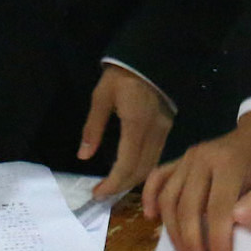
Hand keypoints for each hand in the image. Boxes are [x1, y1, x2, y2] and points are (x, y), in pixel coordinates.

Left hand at [82, 66, 174, 202]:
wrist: (148, 57)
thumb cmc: (121, 76)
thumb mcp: (100, 97)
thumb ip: (93, 128)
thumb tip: (83, 156)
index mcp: (137, 124)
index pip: (127, 164)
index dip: (113, 183)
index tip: (98, 193)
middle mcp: (155, 132)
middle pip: (142, 170)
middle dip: (122, 186)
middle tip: (103, 194)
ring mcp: (164, 130)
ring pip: (152, 166)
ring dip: (133, 180)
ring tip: (113, 187)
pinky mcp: (167, 128)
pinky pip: (156, 156)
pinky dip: (142, 169)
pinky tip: (129, 172)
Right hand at [143, 110, 250, 250]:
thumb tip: (242, 246)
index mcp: (229, 164)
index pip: (218, 210)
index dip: (218, 241)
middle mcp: (202, 158)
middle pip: (188, 208)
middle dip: (193, 244)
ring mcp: (187, 157)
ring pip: (169, 199)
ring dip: (174, 233)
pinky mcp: (179, 159)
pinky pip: (158, 178)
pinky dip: (151, 198)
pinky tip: (151, 219)